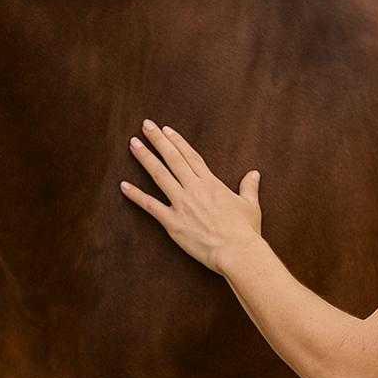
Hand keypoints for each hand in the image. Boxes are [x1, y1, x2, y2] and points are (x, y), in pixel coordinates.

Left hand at [120, 119, 262, 274]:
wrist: (237, 251)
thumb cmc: (245, 231)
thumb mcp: (250, 205)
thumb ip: (249, 187)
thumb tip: (254, 173)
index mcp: (211, 183)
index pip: (190, 156)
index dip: (177, 141)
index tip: (166, 129)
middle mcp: (194, 188)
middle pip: (172, 159)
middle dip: (158, 140)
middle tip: (145, 126)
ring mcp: (181, 204)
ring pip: (159, 175)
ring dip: (145, 158)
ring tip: (133, 144)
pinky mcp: (173, 222)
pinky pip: (150, 206)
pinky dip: (136, 195)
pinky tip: (123, 186)